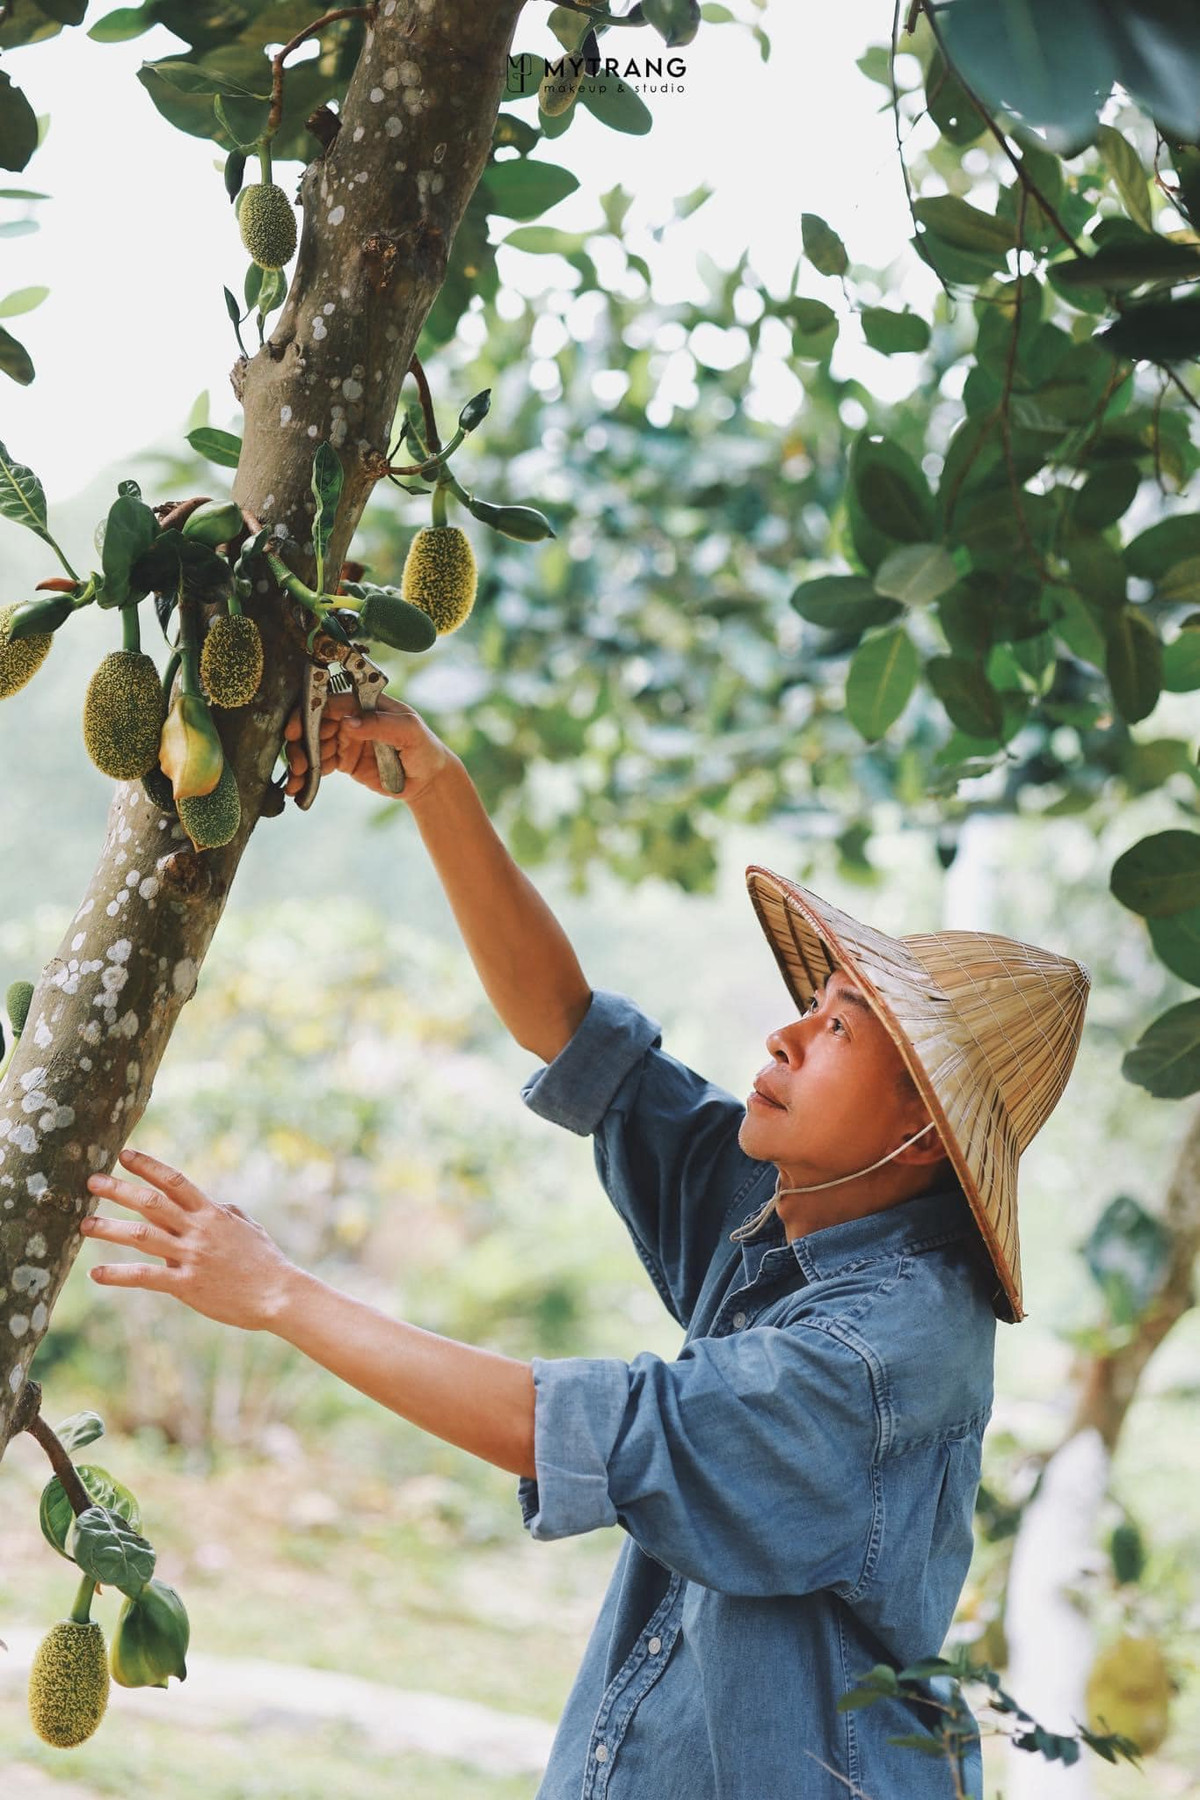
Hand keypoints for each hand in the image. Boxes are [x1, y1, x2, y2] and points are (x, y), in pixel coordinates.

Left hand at [81, 1148, 296, 1332]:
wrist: (278, 1294)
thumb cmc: (265, 1261)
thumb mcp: (247, 1226)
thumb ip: (225, 1211)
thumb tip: (212, 1202)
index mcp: (212, 1213)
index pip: (175, 1182)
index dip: (148, 1167)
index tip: (124, 1155)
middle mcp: (198, 1230)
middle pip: (152, 1203)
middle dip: (119, 1190)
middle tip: (92, 1182)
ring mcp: (191, 1256)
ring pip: (142, 1237)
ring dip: (110, 1229)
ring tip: (84, 1224)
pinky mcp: (186, 1285)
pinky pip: (145, 1277)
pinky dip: (118, 1275)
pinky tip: (96, 1274)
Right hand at [281, 690, 458, 803]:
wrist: (427, 780)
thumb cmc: (424, 747)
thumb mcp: (409, 730)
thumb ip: (380, 724)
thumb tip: (348, 721)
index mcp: (366, 704)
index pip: (332, 703)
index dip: (310, 713)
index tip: (296, 730)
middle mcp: (352, 719)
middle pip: (315, 724)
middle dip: (300, 742)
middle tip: (298, 762)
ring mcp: (345, 740)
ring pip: (313, 746)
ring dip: (300, 761)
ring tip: (296, 780)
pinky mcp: (343, 761)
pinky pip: (320, 765)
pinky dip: (307, 776)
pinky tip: (299, 787)